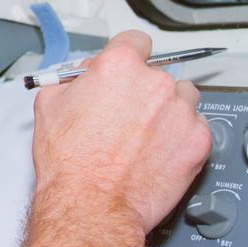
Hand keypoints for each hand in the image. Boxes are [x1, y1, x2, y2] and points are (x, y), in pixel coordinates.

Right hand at [0, 31, 211, 246]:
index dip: (126, 57)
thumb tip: (82, 79)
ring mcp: (181, 112)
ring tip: (144, 135)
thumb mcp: (49, 105)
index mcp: (118, 66)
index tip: (125, 70)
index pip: (135, 42)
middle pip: (159, 73)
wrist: (91, 204)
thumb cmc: (70, 161)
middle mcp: (155, 82)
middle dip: (144, 89)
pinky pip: (195, 128)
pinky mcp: (198, 142)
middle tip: (126, 114)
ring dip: (167, 110)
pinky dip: (179, 137)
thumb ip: (71, 81)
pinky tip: (155, 152)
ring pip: (183, 99)